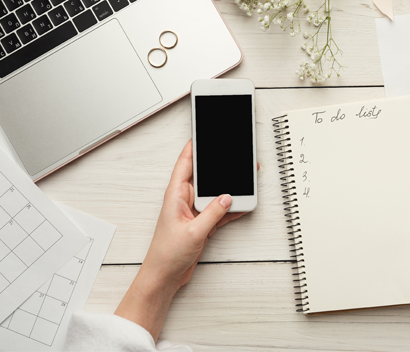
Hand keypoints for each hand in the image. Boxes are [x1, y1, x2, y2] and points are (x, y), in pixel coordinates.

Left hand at [140, 139, 248, 291]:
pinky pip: (219, 210)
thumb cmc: (167, 254)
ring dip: (228, 189)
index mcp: (175, 195)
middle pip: (204, 176)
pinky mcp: (201, 223)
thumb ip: (213, 213)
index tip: (203, 133)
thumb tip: (227, 197)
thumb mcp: (194, 232)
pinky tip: (242, 204)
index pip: (185, 163)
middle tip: (233, 157)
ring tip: (245, 180)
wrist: (165, 276)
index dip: (194, 147)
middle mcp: (184, 200)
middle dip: (218, 167)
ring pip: (214, 193)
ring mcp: (194, 212)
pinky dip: (230, 208)